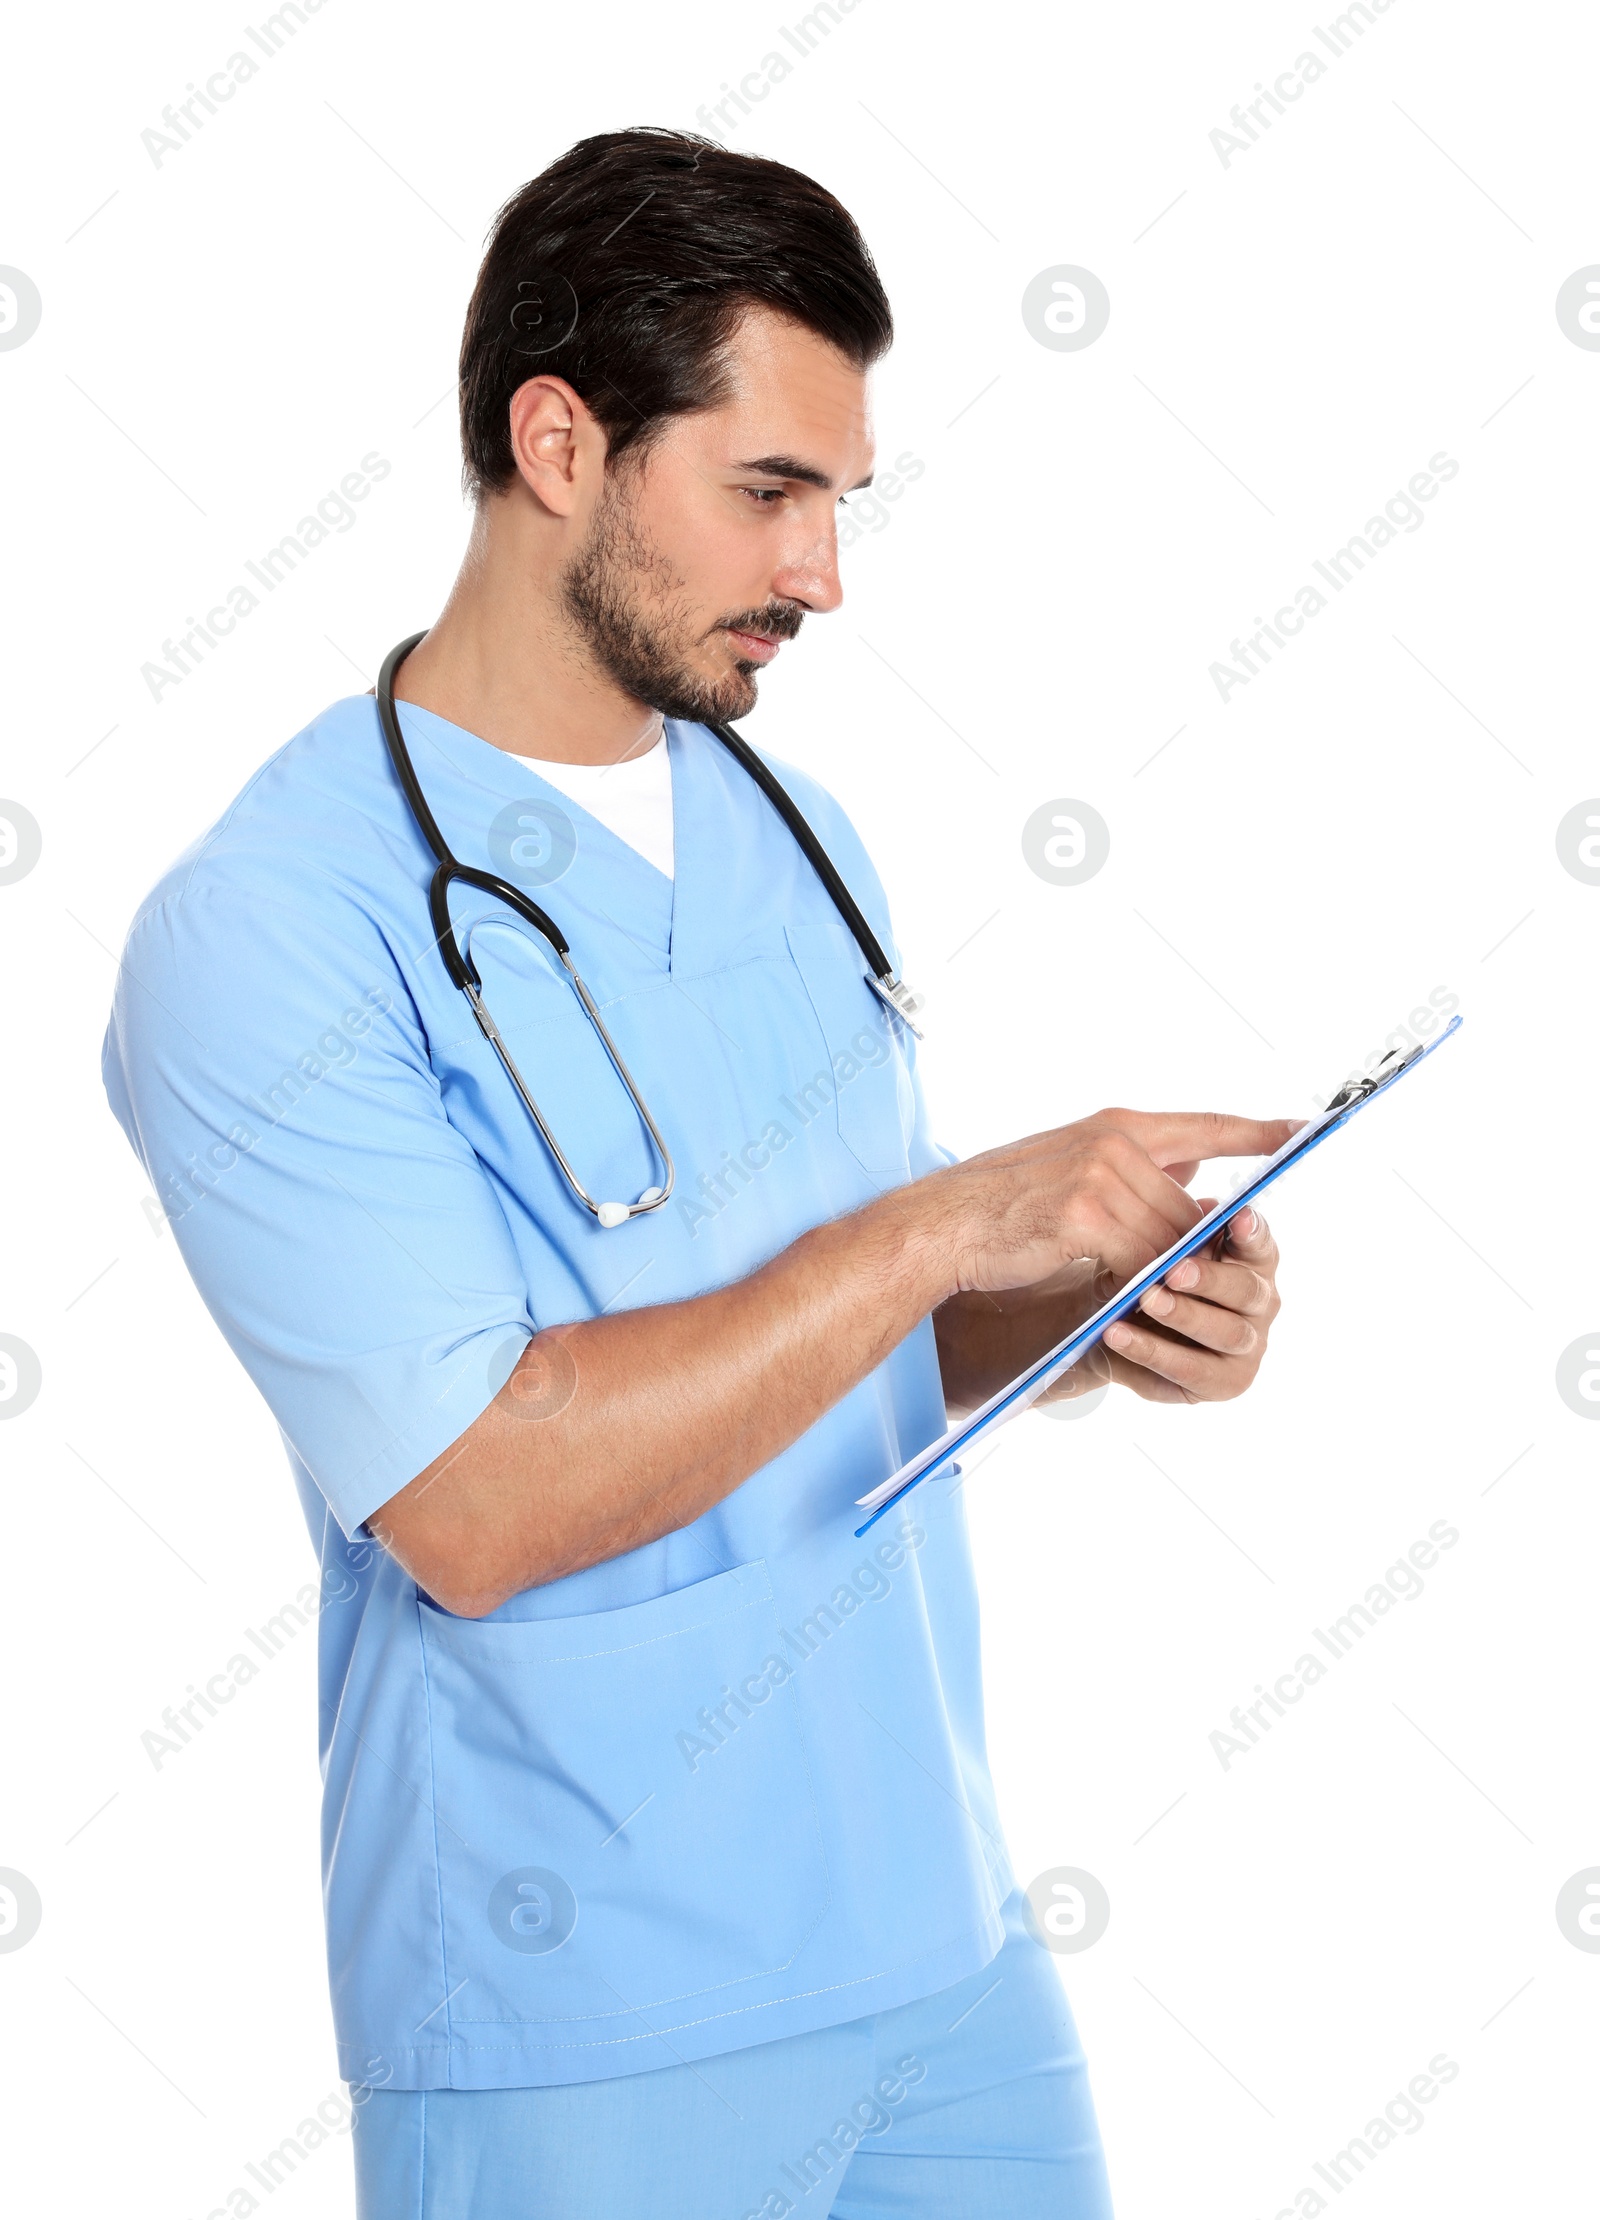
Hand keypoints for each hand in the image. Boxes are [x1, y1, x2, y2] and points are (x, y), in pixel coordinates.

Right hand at [930, 1109, 1300, 1298]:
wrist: (939, 1226)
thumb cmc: (997, 1204)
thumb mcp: (1069, 1165)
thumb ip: (1130, 1165)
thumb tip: (1197, 1170)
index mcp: (1115, 1124)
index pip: (1205, 1124)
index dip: (1257, 1129)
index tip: (1303, 1129)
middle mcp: (1114, 1140)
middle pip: (1186, 1204)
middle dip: (1188, 1247)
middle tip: (1191, 1277)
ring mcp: (1101, 1175)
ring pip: (1167, 1237)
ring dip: (1161, 1273)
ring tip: (1151, 1296)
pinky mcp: (1086, 1215)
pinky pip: (1140, 1260)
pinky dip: (1139, 1284)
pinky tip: (1125, 1301)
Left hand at [1098, 1203, 1281, 1403]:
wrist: (1111, 1324)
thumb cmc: (1148, 1276)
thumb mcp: (1156, 1249)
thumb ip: (1179, 1230)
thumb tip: (1201, 1206)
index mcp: (1253, 1263)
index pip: (1260, 1245)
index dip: (1252, 1232)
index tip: (1237, 1217)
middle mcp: (1261, 1305)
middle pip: (1246, 1290)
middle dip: (1210, 1279)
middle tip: (1173, 1270)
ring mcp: (1249, 1347)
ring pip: (1225, 1332)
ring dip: (1183, 1315)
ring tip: (1144, 1300)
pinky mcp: (1224, 1383)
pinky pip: (1190, 1369)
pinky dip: (1152, 1350)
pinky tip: (1118, 1334)